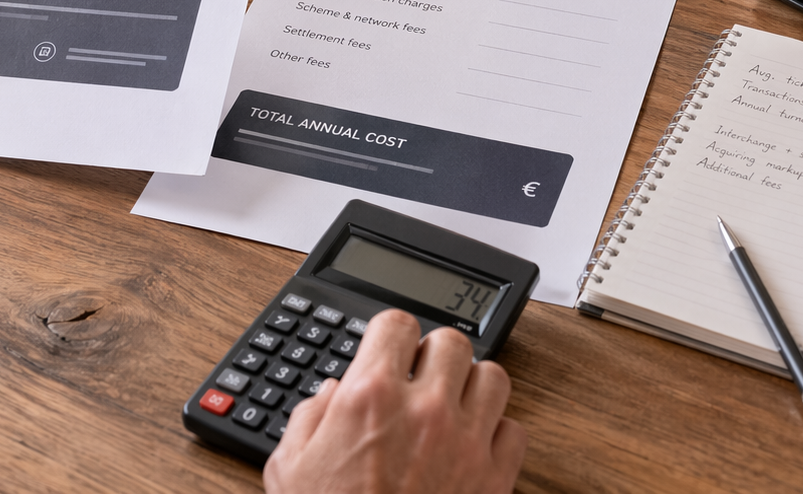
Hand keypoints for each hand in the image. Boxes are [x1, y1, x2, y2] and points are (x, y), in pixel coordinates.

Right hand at [264, 309, 525, 493]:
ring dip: (472, 386)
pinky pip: (514, 431)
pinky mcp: (495, 478)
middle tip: (420, 377)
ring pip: (493, 377)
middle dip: (434, 355)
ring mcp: (466, 442)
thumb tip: (331, 397)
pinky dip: (497, 434)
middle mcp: (425, 410)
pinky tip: (474, 446)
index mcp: (371, 398)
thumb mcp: (288, 468)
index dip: (390, 334)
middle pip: (452, 342)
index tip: (388, 348)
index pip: (396, 323)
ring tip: (453, 404)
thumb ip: (309, 418)